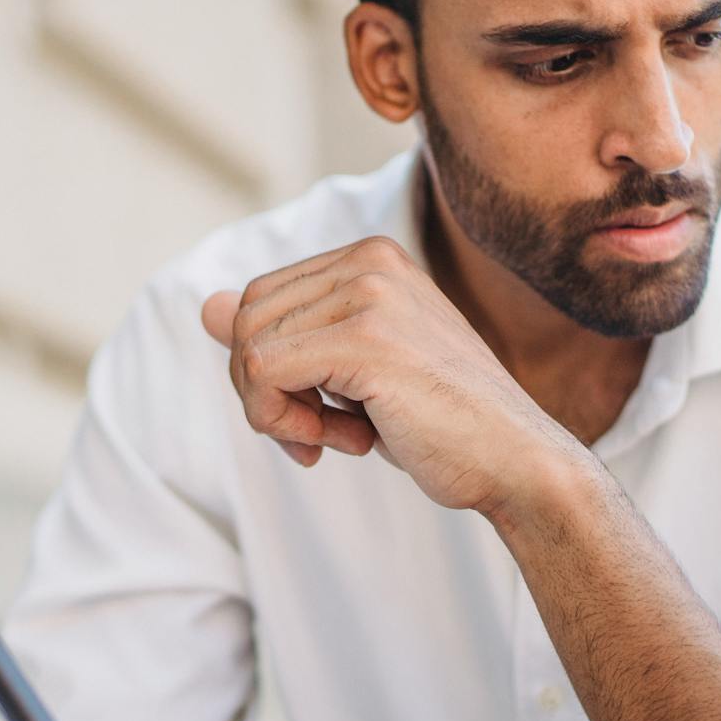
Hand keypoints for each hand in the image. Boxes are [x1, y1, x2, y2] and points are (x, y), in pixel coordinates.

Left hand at [201, 235, 578, 514]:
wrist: (515, 462)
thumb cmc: (440, 425)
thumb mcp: (351, 373)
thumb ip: (287, 336)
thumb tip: (204, 305)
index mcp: (370, 258)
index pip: (260, 300)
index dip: (269, 370)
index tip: (318, 414)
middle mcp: (368, 261)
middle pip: (245, 319)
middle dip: (263, 391)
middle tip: (317, 435)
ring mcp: (368, 294)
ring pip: (247, 349)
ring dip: (275, 413)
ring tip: (336, 438)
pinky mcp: (365, 339)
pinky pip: (261, 375)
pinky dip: (282, 423)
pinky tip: (342, 443)